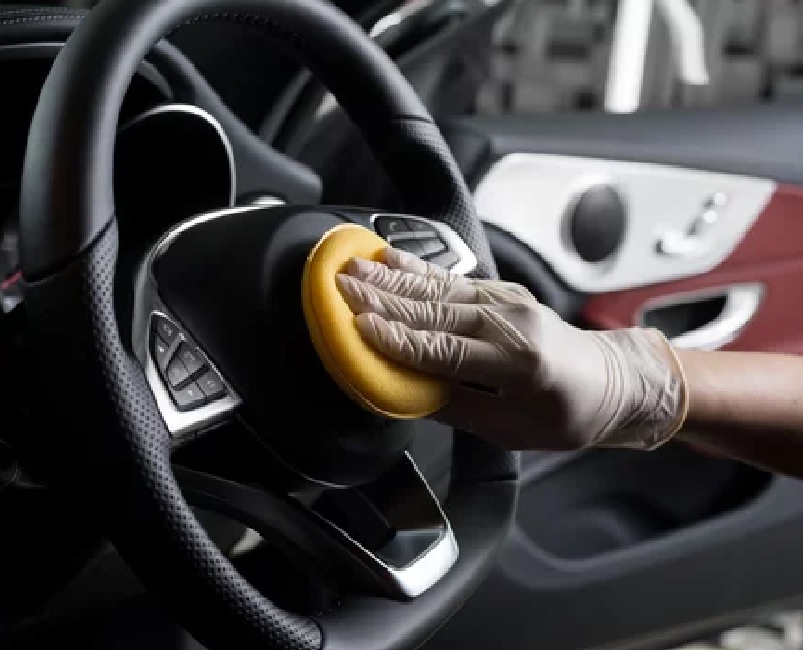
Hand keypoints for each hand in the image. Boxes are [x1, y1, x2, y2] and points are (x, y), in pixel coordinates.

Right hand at [335, 248, 687, 450]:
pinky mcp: (503, 291)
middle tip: (341, 287)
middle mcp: (513, 323)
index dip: (398, 340)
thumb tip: (404, 392)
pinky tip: (389, 258)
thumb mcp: (511, 430)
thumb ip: (455, 407)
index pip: (444, 350)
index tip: (359, 328)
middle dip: (383, 298)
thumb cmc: (568, 413)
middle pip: (435, 310)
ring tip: (353, 268)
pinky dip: (417, 269)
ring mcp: (508, 301)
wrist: (614, 382)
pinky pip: (452, 279)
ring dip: (391, 278)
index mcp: (519, 364)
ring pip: (439, 288)